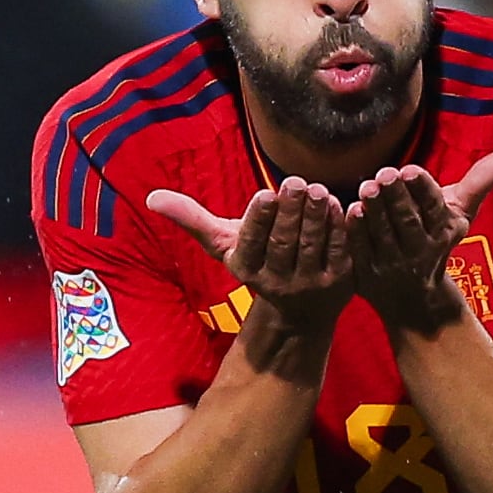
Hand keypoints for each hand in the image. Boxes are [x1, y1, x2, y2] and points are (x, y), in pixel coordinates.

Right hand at [147, 177, 360, 332]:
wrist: (299, 310)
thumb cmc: (259, 261)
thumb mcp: (225, 243)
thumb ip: (193, 219)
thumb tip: (152, 198)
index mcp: (247, 269)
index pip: (252, 244)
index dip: (259, 221)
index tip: (265, 195)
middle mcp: (277, 282)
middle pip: (283, 243)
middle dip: (290, 212)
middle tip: (297, 182)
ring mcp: (310, 286)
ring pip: (312, 246)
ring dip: (316, 217)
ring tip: (318, 189)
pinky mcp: (340, 283)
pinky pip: (340, 252)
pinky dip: (339, 228)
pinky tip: (340, 205)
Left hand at [348, 151, 492, 334]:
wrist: (414, 300)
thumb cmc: (435, 241)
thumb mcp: (460, 214)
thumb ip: (480, 182)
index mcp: (444, 231)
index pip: (434, 207)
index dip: (422, 188)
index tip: (410, 169)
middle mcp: (421, 250)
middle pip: (408, 220)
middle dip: (397, 196)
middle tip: (384, 173)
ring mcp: (393, 265)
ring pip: (383, 234)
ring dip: (375, 210)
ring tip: (367, 187)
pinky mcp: (368, 275)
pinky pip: (361, 250)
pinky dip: (356, 231)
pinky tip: (350, 210)